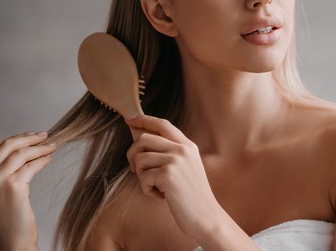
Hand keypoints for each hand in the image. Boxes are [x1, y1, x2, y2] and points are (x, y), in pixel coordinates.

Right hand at [0, 131, 56, 250]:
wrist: (12, 240)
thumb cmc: (8, 216)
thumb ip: (1, 169)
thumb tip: (24, 145)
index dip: (16, 138)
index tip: (32, 136)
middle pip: (8, 145)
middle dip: (29, 138)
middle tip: (45, 135)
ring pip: (21, 153)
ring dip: (40, 147)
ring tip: (52, 147)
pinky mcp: (13, 186)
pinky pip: (31, 165)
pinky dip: (42, 159)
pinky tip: (49, 159)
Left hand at [125, 116, 225, 241]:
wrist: (206, 217)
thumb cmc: (191, 196)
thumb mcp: (186, 168)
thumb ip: (170, 153)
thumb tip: (141, 140)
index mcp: (187, 146)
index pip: (162, 124)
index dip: (144, 120)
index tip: (130, 120)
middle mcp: (182, 149)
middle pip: (144, 139)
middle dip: (132, 154)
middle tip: (134, 169)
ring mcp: (176, 161)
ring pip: (140, 159)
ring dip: (141, 176)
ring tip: (155, 187)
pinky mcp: (168, 174)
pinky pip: (142, 177)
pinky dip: (146, 189)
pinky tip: (161, 196)